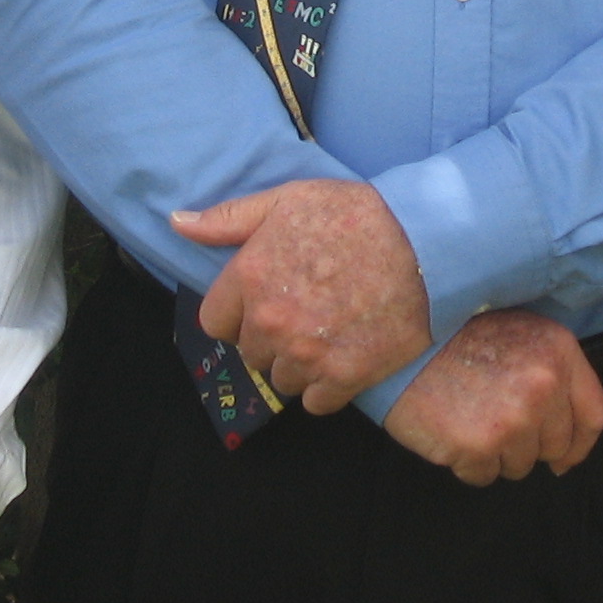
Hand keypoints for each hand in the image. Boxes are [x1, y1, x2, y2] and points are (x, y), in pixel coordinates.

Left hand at [174, 178, 430, 410]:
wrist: (424, 243)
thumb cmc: (355, 215)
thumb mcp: (287, 201)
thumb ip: (229, 219)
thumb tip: (177, 223)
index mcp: (250, 276)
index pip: (215, 321)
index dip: (238, 312)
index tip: (265, 300)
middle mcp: (271, 321)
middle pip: (250, 352)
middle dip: (270, 336)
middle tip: (306, 311)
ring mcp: (306, 354)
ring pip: (281, 379)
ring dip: (298, 363)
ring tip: (328, 331)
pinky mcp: (343, 377)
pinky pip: (315, 402)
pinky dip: (327, 386)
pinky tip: (345, 355)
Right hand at [382, 309, 602, 484]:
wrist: (396, 338)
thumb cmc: (454, 331)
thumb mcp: (522, 335)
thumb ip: (569, 376)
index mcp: (558, 351)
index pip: (594, 416)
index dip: (579, 441)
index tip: (562, 452)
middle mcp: (543, 385)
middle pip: (556, 446)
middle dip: (529, 442)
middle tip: (493, 415)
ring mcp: (512, 419)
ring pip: (520, 465)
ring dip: (497, 452)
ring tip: (468, 414)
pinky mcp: (477, 446)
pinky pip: (484, 476)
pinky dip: (468, 462)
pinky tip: (451, 428)